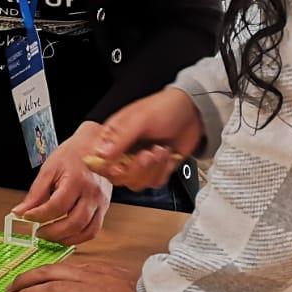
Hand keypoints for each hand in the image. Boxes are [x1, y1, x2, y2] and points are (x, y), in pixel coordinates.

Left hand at [5, 257, 146, 291]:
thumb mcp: (117, 279)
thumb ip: (97, 279)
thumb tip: (78, 286)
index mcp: (94, 269)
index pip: (58, 268)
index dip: (37, 274)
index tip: (23, 280)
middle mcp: (88, 276)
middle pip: (49, 274)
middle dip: (26, 281)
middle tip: (10, 288)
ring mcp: (89, 291)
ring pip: (50, 289)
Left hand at [16, 122, 112, 244]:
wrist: (95, 145)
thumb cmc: (72, 154)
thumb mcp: (49, 169)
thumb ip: (35, 193)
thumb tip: (20, 212)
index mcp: (77, 180)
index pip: (56, 206)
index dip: (39, 215)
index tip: (26, 217)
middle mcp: (92, 193)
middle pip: (74, 222)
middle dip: (53, 232)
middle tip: (38, 232)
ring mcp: (101, 201)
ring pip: (87, 231)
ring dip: (66, 239)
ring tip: (50, 236)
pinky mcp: (105, 207)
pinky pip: (94, 229)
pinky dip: (79, 237)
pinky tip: (66, 235)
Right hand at [84, 87, 203, 189]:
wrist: (193, 112)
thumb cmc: (165, 108)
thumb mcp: (139, 119)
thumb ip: (119, 138)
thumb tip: (100, 155)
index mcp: (112, 138)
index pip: (98, 162)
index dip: (107, 169)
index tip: (121, 166)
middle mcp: (122, 152)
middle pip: (117, 177)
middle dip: (136, 169)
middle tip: (148, 153)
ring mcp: (138, 163)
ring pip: (136, 182)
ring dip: (152, 169)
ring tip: (160, 150)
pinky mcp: (154, 170)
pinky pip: (153, 182)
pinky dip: (163, 171)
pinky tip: (167, 155)